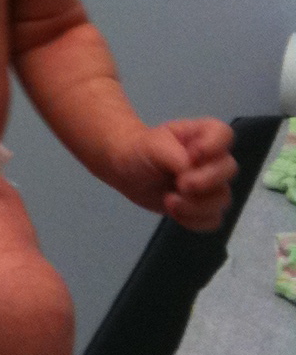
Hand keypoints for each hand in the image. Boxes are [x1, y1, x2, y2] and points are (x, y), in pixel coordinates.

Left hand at [112, 117, 236, 231]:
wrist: (126, 170)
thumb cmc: (141, 150)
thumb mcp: (153, 146)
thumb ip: (176, 157)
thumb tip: (192, 173)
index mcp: (202, 134)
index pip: (224, 134)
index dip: (214, 146)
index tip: (192, 155)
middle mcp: (212, 159)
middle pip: (229, 169)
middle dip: (205, 181)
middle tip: (180, 184)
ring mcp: (210, 184)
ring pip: (222, 199)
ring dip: (196, 205)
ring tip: (169, 200)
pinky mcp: (203, 207)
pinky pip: (213, 220)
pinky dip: (194, 221)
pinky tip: (174, 213)